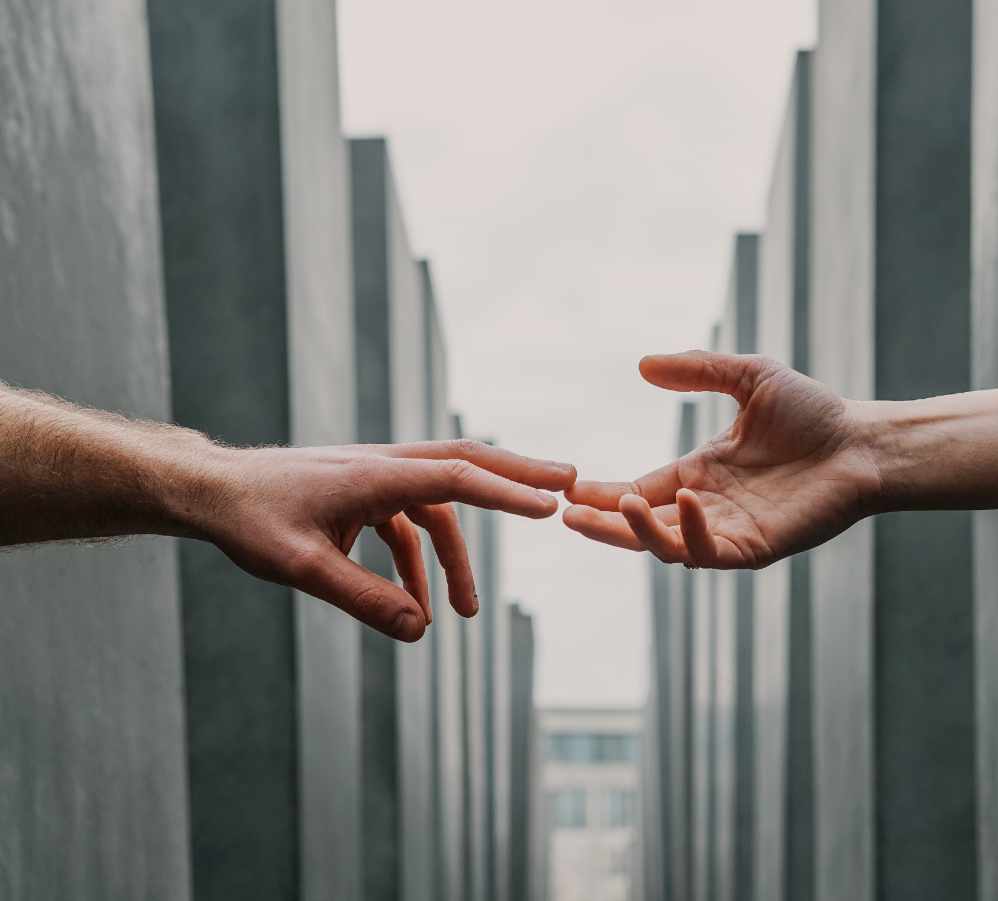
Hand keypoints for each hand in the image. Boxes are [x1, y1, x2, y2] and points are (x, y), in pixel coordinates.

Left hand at [186, 440, 575, 639]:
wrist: (211, 492)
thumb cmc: (251, 522)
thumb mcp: (303, 568)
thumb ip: (364, 600)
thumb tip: (421, 631)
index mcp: (375, 474)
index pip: (456, 477)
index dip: (507, 491)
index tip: (551, 504)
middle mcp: (384, 466)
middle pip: (466, 464)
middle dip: (518, 476)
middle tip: (569, 483)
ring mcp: (375, 478)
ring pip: (439, 503)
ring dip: (458, 555)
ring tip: (469, 613)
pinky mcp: (364, 494)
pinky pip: (408, 524)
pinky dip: (419, 562)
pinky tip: (415, 606)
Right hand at [563, 351, 878, 568]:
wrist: (863, 441)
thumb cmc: (813, 412)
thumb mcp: (748, 377)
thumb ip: (697, 371)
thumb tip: (642, 365)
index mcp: (700, 474)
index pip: (640, 490)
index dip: (603, 494)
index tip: (570, 488)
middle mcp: (707, 507)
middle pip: (641, 525)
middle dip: (603, 524)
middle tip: (568, 514)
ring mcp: (730, 531)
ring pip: (668, 546)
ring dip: (637, 531)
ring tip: (617, 506)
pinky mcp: (755, 547)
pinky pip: (711, 551)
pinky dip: (692, 532)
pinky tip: (685, 501)